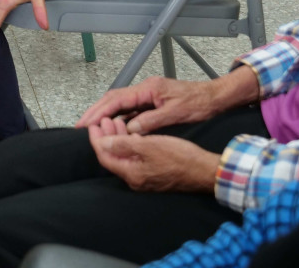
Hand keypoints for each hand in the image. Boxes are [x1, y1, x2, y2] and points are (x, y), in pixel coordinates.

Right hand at [77, 76, 222, 133]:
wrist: (215, 97)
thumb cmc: (199, 103)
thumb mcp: (176, 113)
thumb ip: (151, 121)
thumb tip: (129, 129)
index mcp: (148, 89)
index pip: (117, 99)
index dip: (100, 111)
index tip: (87, 123)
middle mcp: (145, 89)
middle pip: (113, 99)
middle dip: (96, 112)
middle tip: (81, 125)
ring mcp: (148, 95)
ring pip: (120, 104)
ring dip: (105, 115)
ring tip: (91, 128)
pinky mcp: (152, 102)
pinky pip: (130, 109)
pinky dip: (118, 118)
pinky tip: (113, 128)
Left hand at [88, 118, 218, 192]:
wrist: (204, 170)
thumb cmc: (178, 156)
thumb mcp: (148, 146)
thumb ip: (123, 144)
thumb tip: (102, 143)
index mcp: (131, 173)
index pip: (105, 156)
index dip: (97, 140)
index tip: (94, 124)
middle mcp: (135, 179)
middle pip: (113, 156)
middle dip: (106, 137)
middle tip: (104, 120)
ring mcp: (144, 177)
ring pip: (124, 155)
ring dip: (118, 138)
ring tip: (116, 121)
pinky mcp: (153, 172)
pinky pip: (134, 157)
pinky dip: (130, 143)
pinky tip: (131, 131)